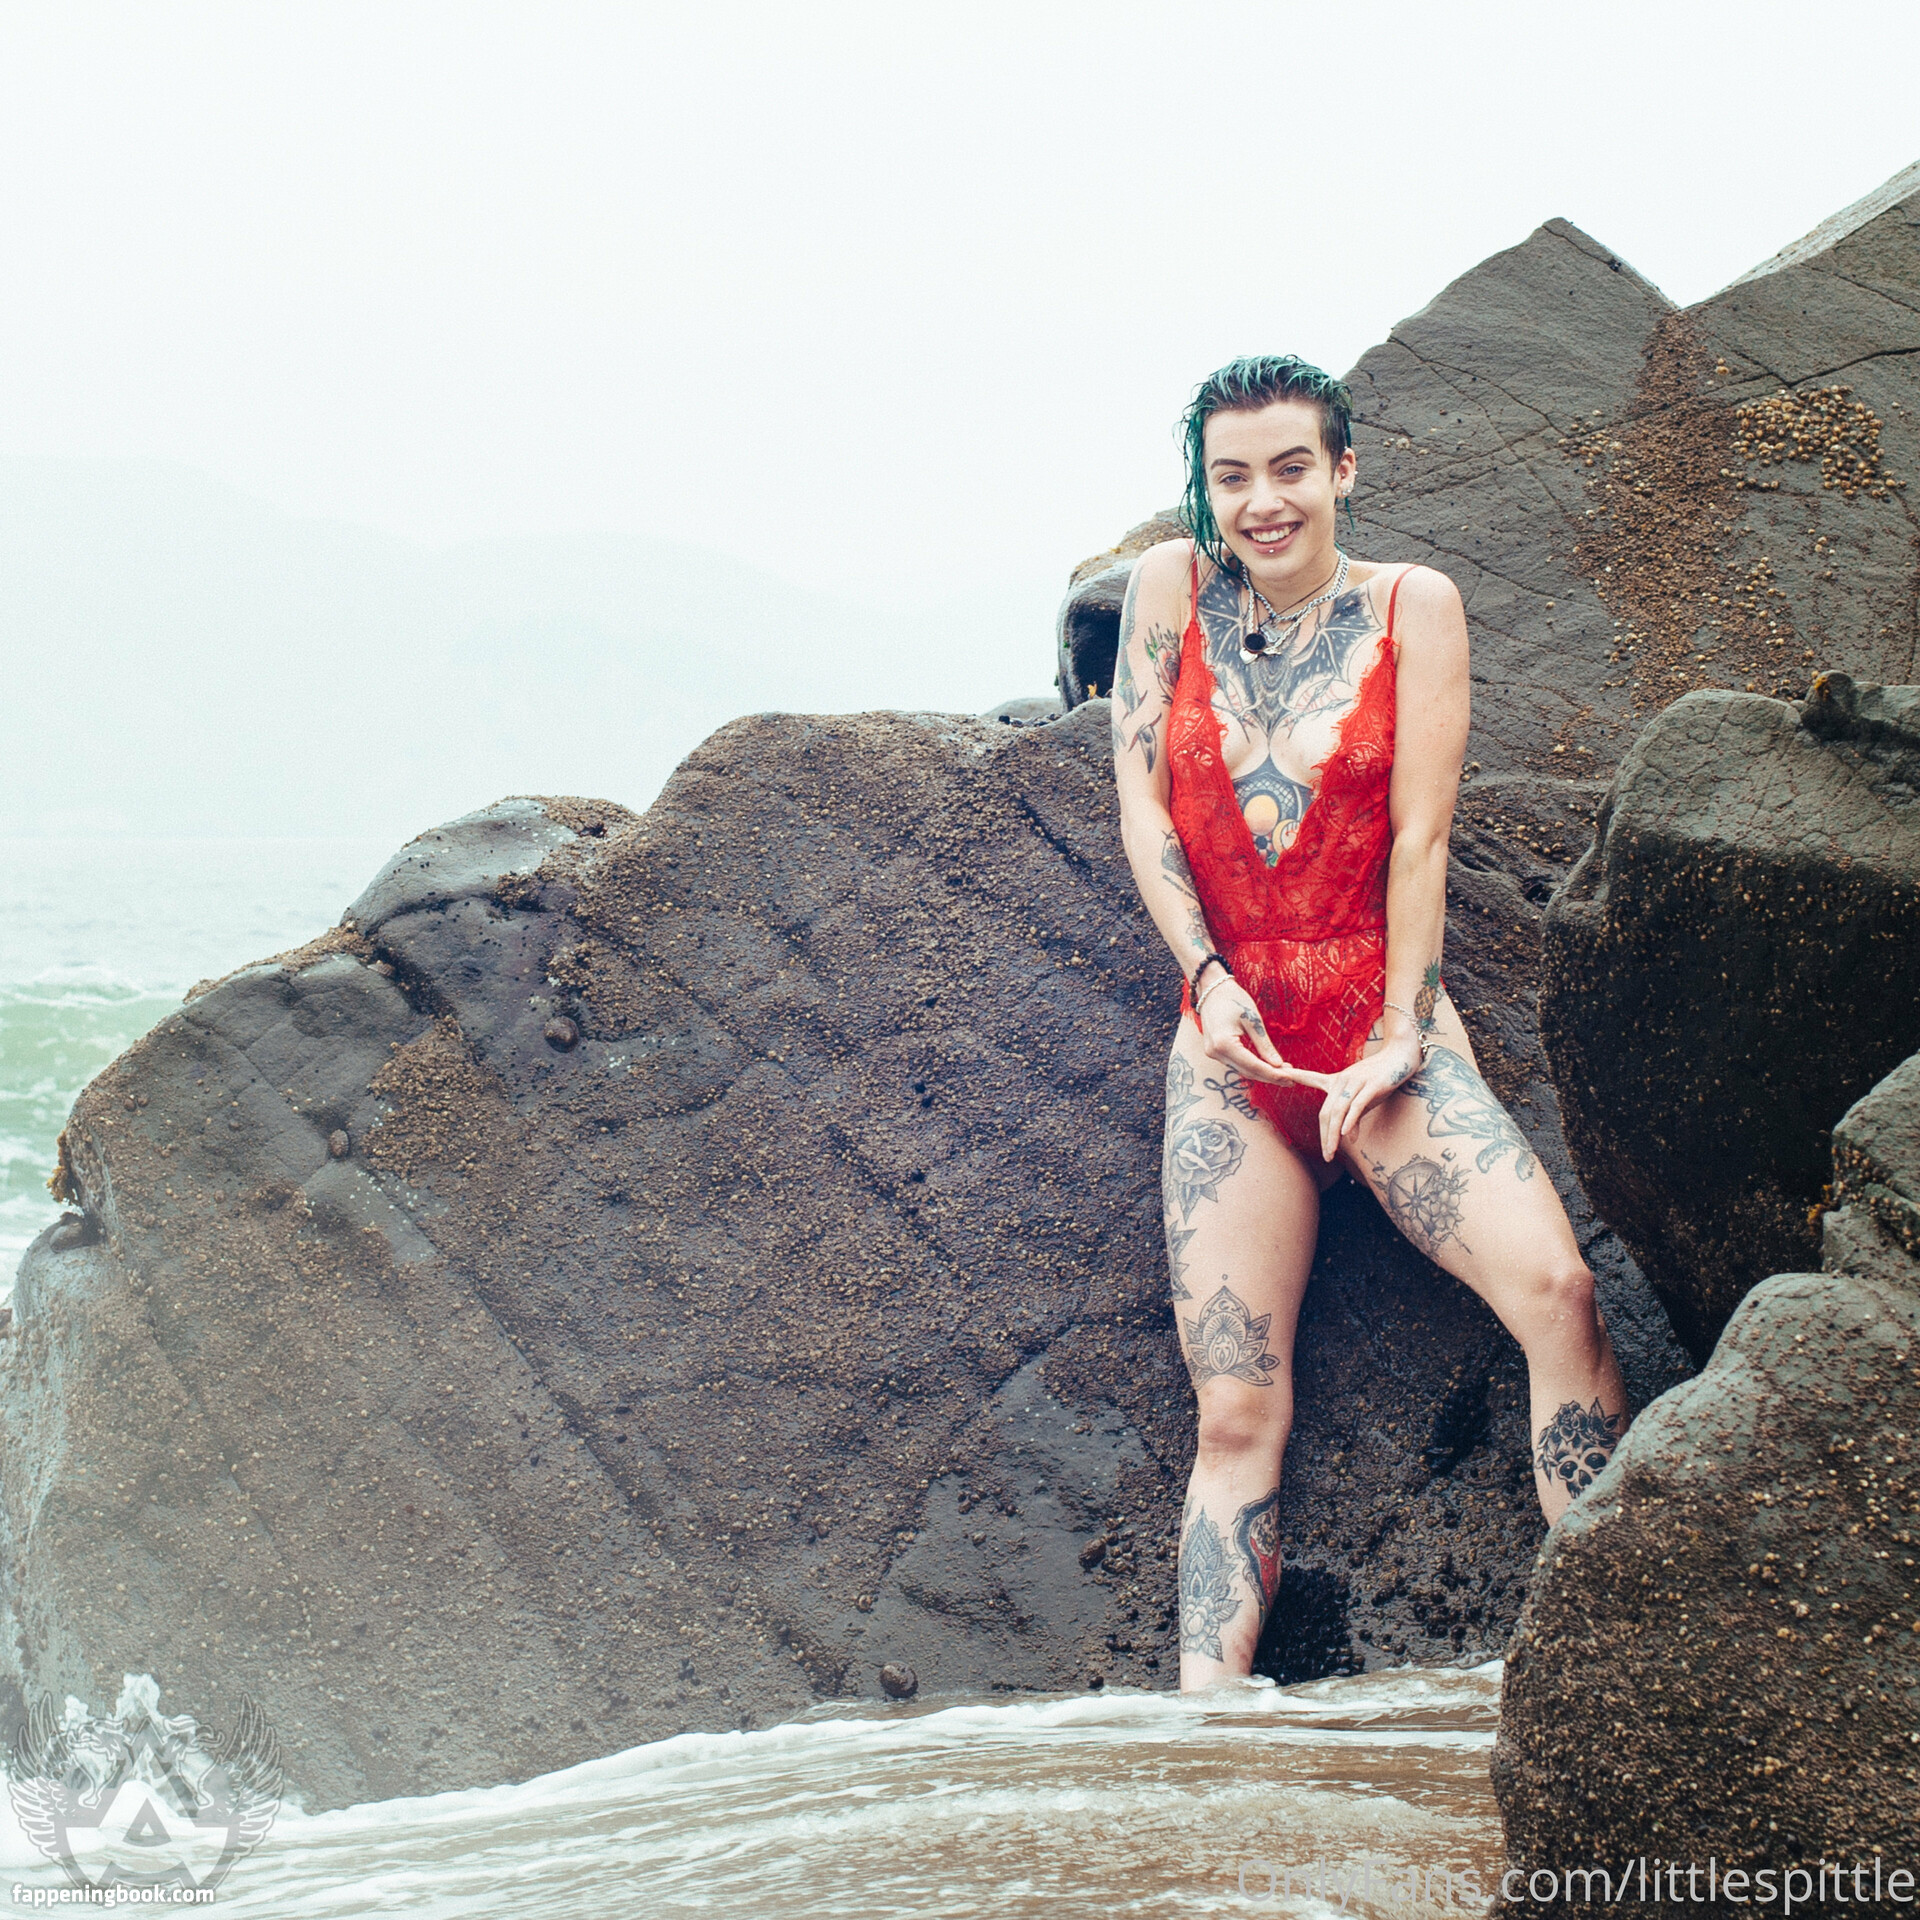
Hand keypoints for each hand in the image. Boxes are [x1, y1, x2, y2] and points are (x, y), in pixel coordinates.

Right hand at [1194, 979, 1290, 1084]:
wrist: (1212, 990)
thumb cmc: (1234, 1000)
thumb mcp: (1253, 1020)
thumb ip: (1264, 1045)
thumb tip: (1278, 1065)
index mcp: (1224, 1043)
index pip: (1253, 1065)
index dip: (1272, 1074)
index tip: (1290, 1078)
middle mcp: (1215, 1052)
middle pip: (1247, 1071)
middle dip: (1269, 1076)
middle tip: (1290, 1079)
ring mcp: (1212, 1053)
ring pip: (1241, 1069)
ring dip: (1262, 1073)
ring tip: (1283, 1073)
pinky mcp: (1214, 1051)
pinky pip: (1236, 1063)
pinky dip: (1251, 1066)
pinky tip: (1266, 1066)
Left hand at [1280, 1037, 1422, 1162]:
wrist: (1400, 1057)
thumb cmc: (1380, 1079)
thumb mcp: (1362, 1098)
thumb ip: (1353, 1116)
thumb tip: (1349, 1137)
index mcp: (1336, 1080)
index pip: (1310, 1078)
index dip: (1296, 1075)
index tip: (1281, 1073)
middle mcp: (1342, 1080)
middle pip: (1326, 1111)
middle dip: (1324, 1135)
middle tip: (1326, 1155)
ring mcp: (1356, 1082)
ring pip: (1339, 1111)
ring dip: (1334, 1134)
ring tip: (1332, 1152)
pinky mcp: (1372, 1085)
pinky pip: (1357, 1105)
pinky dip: (1351, 1120)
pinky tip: (1348, 1134)